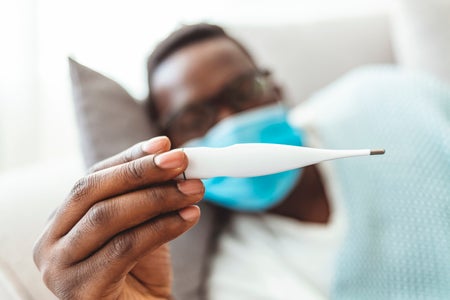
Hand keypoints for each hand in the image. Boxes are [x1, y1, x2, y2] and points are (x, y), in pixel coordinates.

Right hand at [33, 136, 203, 298]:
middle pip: (92, 191)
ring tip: (193, 189)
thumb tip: (170, 155)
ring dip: (158, 198)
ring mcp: (59, 268)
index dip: (128, 158)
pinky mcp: (80, 290)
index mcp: (61, 222)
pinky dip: (162, 228)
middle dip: (140, 172)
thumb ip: (146, 195)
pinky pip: (125, 248)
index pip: (92, 178)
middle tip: (181, 161)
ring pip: (107, 217)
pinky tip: (189, 217)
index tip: (164, 145)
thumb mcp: (139, 226)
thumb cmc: (137, 273)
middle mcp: (50, 242)